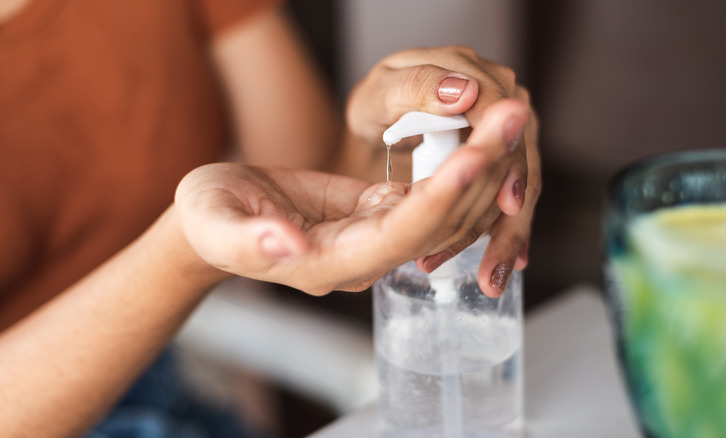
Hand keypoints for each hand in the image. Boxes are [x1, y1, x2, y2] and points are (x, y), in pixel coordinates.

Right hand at [175, 101, 526, 295]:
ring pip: (444, 206)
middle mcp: (365, 257)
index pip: (398, 236)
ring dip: (480, 161)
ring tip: (509, 112)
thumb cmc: (211, 220)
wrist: (218, 220)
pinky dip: (461, 161)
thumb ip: (251, 242)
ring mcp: (377, 236)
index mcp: (329, 263)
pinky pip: (432, 192)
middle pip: (437, 220)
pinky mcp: (379, 211)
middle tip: (511, 115)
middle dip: (478, 169)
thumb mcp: (217, 226)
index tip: (471, 158)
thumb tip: (287, 245)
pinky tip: (484, 128)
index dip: (436, 200)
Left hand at [347, 46, 540, 295]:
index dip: (507, 161)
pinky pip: (509, 200)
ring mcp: (506, 133)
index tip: (507, 203)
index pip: (504, 117)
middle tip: (494, 266)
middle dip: (510, 219)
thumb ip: (418, 86)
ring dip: (506, 237)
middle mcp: (503, 101)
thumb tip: (464, 90)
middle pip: (520, 162)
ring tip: (491, 278)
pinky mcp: (503, 161)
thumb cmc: (380, 102)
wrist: (384, 116)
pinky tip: (501, 267)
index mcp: (477, 76)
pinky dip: (503, 234)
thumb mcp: (384, 91)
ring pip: (518, 189)